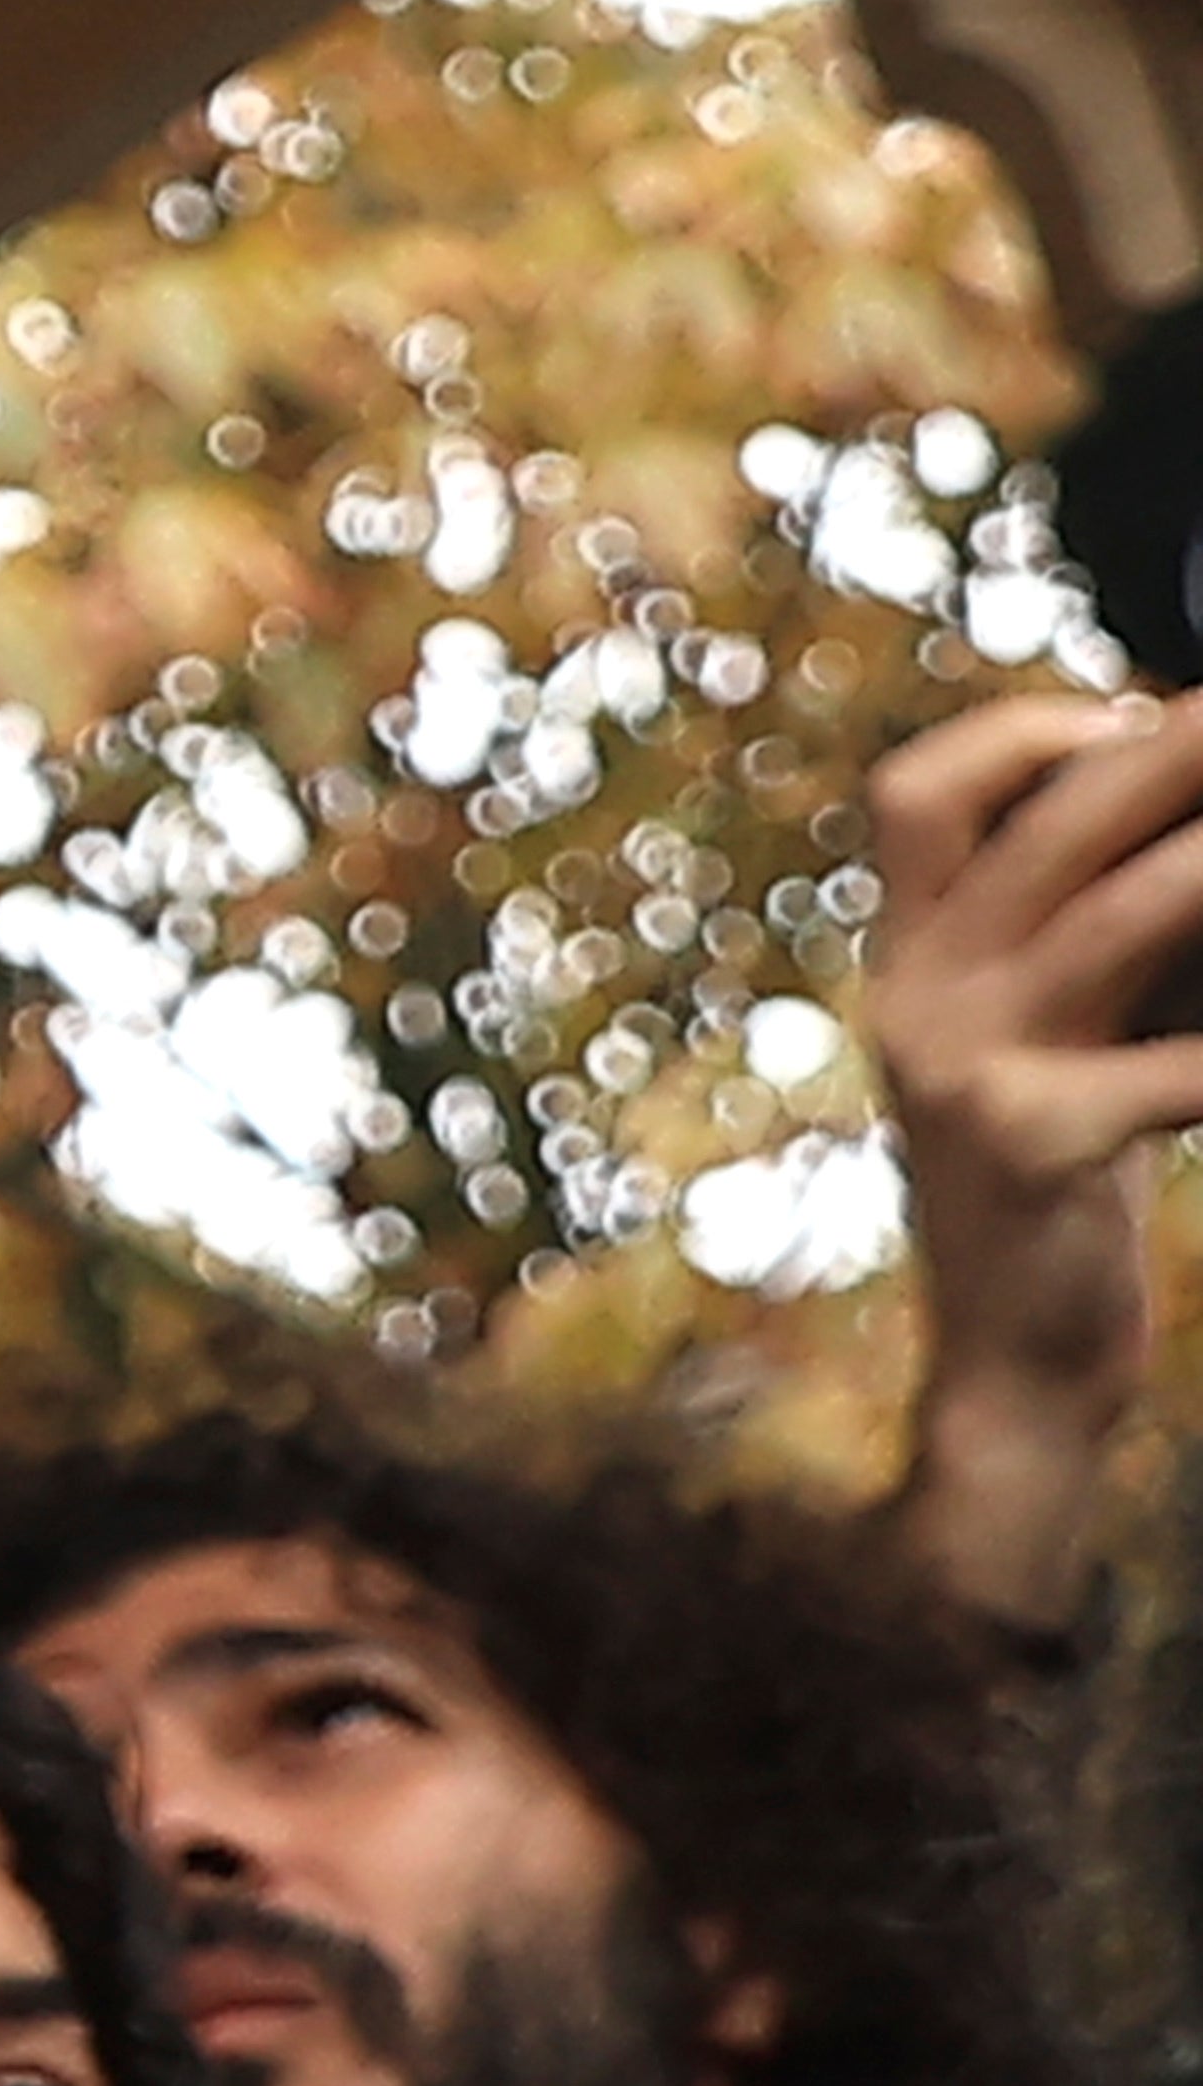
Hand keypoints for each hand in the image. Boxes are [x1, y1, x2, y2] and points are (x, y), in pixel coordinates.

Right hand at [866, 692, 1202, 1412]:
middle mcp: (917, 997)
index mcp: (910, 964)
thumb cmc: (1062, 1194)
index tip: (1132, 715)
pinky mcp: (1035, 1147)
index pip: (919, 795)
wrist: (1015, 1369)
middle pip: (1041, 825)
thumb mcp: (1043, 1047)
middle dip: (1166, 751)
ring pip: (1115, 916)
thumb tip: (1178, 843)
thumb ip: (1080, 948)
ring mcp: (968, 1070)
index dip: (1024, 732)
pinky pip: (1175, 1068)